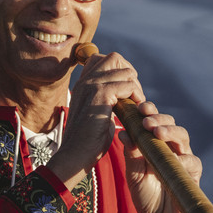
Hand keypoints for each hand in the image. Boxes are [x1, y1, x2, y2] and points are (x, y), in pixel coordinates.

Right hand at [47, 51, 144, 188]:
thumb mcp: (97, 114)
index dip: (119, 70)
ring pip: (124, 70)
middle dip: (130, 73)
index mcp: (83, 84)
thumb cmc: (88, 141)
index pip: (101, 59)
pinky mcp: (100, 95)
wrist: (75, 155)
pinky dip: (136, 95)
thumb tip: (122, 97)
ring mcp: (92, 85)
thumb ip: (106, 101)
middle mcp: (86, 80)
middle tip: (134, 95)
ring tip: (137, 104)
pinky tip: (135, 110)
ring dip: (136, 87)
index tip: (126, 90)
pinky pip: (128, 84)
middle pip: (114, 58)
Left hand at [120, 101, 200, 212]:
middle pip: (170, 124)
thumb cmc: (146, 195)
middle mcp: (170, 147)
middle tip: (146, 119)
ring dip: (170, 132)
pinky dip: (183, 158)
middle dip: (159, 118)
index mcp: (155, 144)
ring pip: (182, 137)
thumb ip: (131, 155)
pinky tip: (174, 158)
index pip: (153, 122)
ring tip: (157, 132)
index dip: (148, 112)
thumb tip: (122, 133)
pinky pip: (192, 161)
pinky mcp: (193, 173)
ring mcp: (183, 158)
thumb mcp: (133, 174)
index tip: (138, 107)